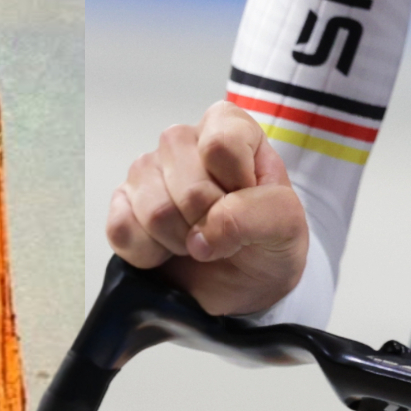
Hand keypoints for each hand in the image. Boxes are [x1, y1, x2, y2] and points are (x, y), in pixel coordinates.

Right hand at [106, 100, 309, 318]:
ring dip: (181, 241)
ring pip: (154, 210)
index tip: (248, 203)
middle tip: (222, 232)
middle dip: (210, 223)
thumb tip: (203, 232)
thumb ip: (259, 215)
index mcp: (228, 127)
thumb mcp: (288, 225)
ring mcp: (147, 172)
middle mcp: (183, 141)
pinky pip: (122, 229)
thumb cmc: (267, 242)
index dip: (237, 187)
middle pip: (188, 186)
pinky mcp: (122, 205)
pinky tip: (166, 250)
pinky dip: (149, 254)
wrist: (244, 283)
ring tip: (197, 240)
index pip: (221, 144)